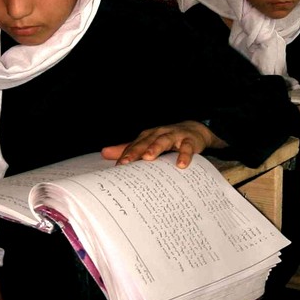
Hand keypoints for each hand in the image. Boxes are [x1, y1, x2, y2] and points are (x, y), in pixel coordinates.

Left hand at [101, 120, 227, 168]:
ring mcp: (175, 136)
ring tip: (148, 158)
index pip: (134, 145)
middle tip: (125, 162)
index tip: (117, 168)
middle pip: (146, 141)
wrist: (195, 131)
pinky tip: (181, 165)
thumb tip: (104, 153)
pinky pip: (187, 148)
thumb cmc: (168, 140)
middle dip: (135, 151)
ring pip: (164, 140)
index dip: (125, 155)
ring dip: (155, 148)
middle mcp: (159, 133)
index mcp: (148, 136)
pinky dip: (184, 155)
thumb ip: (128, 149)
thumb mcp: (148, 143)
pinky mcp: (190, 141)